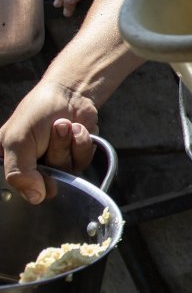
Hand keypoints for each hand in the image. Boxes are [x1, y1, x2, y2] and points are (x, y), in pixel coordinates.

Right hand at [2, 82, 98, 203]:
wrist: (70, 94)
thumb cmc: (37, 112)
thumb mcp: (18, 140)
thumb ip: (19, 172)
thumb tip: (35, 198)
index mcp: (8, 162)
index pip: (16, 187)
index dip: (29, 180)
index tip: (37, 163)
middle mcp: (31, 168)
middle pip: (45, 183)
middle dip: (54, 154)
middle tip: (53, 131)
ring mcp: (55, 164)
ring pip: (66, 172)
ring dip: (68, 144)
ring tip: (63, 125)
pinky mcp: (75, 158)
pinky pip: (82, 162)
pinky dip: (81, 143)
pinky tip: (77, 128)